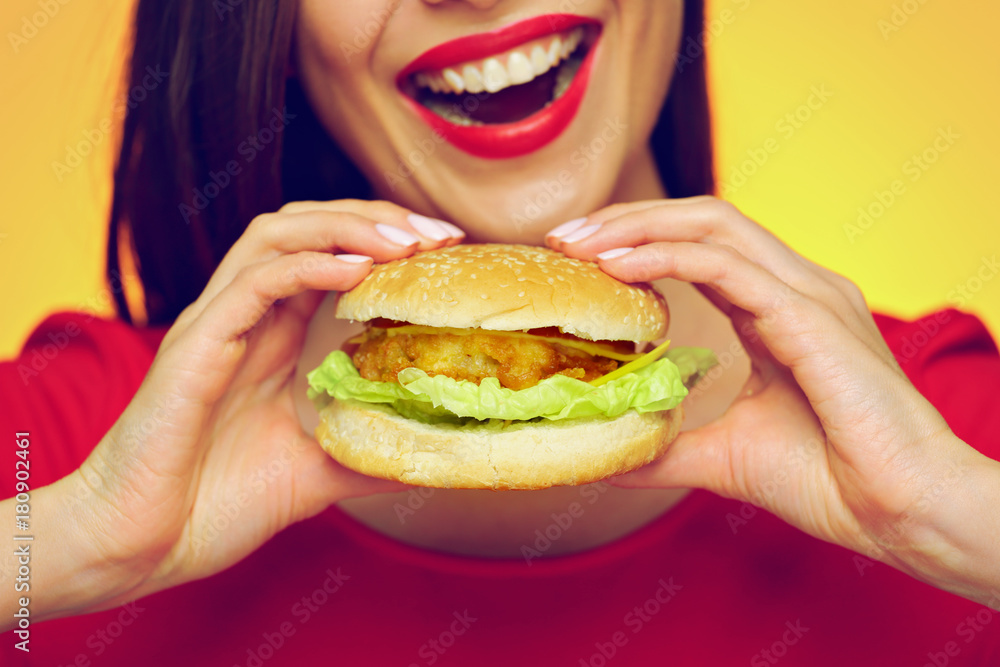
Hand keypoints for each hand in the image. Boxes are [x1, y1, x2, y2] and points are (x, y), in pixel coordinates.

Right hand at [33, 200, 463, 618]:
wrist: (143, 545)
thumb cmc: (216, 505)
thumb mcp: (317, 472)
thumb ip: (367, 454)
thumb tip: (431, 457)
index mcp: (269, 336)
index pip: (329, 256)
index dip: (386, 242)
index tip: (446, 250)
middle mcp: (242, 316)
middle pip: (307, 227)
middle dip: (376, 218)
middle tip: (440, 234)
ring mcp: (215, 324)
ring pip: (276, 235)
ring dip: (347, 228)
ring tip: (407, 242)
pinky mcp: (194, 345)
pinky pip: (254, 283)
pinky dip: (310, 266)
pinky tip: (359, 270)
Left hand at [547, 197, 999, 601]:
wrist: (900, 513)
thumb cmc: (830, 479)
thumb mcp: (724, 454)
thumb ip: (668, 444)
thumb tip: (609, 454)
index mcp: (779, 308)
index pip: (698, 248)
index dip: (635, 241)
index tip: (575, 257)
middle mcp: (795, 286)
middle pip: (701, 220)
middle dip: (626, 219)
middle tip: (562, 236)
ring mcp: (807, 293)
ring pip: (713, 225)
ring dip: (637, 226)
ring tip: (578, 242)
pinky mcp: (811, 314)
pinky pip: (727, 266)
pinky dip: (666, 257)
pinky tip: (617, 267)